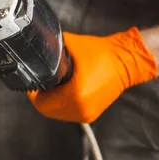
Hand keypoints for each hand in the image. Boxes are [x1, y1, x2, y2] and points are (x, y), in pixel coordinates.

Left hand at [27, 28, 156, 122]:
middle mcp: (81, 109)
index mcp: (76, 96)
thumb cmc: (103, 53)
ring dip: (50, 101)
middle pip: (47, 110)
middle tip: (39, 83)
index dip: (32, 93)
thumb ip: (49, 48)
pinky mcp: (91, 113)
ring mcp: (87, 114)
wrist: (127, 60)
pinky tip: (61, 90)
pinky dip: (60, 103)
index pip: (42, 103)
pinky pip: (67, 112)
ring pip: (57, 113)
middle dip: (40, 97)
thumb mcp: (69, 45)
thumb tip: (35, 47)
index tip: (32, 82)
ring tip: (50, 85)